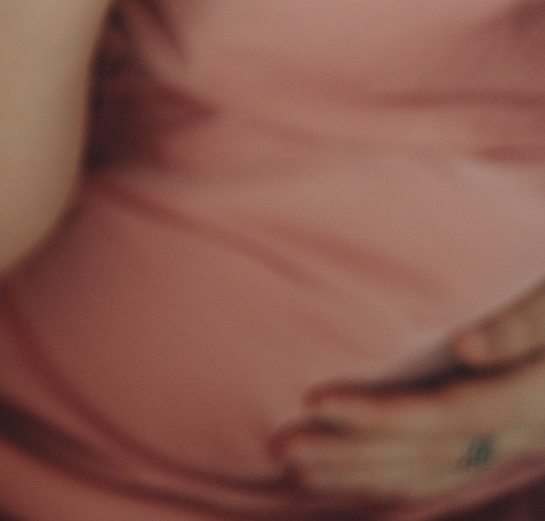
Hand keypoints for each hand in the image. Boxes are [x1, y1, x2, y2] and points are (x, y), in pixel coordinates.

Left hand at [281, 284, 544, 500]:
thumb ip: (528, 320)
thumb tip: (467, 347)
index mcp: (541, 395)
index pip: (450, 414)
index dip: (382, 415)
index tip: (316, 401)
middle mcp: (532, 430)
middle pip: (432, 453)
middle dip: (352, 455)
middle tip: (279, 447)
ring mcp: (525, 441)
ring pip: (437, 470)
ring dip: (362, 472)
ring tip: (295, 468)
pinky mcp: (516, 437)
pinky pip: (451, 469)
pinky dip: (397, 477)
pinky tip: (351, 478)